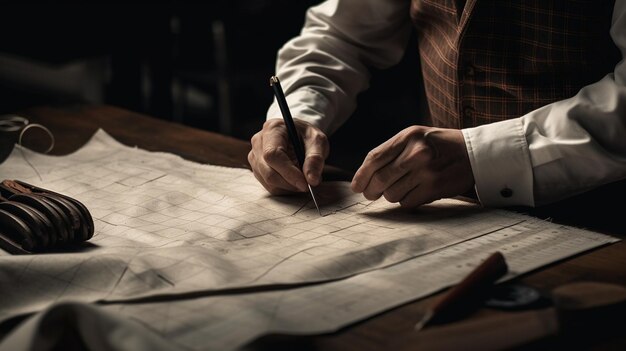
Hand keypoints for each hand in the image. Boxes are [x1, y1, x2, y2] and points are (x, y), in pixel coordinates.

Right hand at [248, 118, 328, 194]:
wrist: (297, 135)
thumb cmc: (307, 136)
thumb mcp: (318, 140)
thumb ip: (316, 158)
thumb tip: (312, 180)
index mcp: (272, 129)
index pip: (273, 154)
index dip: (288, 172)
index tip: (305, 184)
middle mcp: (258, 142)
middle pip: (268, 171)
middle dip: (290, 183)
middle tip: (308, 184)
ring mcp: (255, 157)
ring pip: (269, 182)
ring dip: (289, 186)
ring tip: (303, 178)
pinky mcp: (257, 169)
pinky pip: (270, 187)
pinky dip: (285, 188)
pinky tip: (294, 180)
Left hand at [351, 126, 473, 207]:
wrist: (473, 153)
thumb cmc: (438, 145)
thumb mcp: (415, 137)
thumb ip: (392, 151)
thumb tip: (364, 176)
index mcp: (408, 137)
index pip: (374, 158)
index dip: (361, 175)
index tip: (356, 186)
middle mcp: (416, 153)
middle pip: (379, 179)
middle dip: (371, 191)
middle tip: (371, 194)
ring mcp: (426, 171)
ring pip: (391, 194)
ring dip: (391, 195)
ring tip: (401, 188)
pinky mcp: (434, 188)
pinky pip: (406, 202)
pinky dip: (406, 201)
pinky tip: (414, 192)